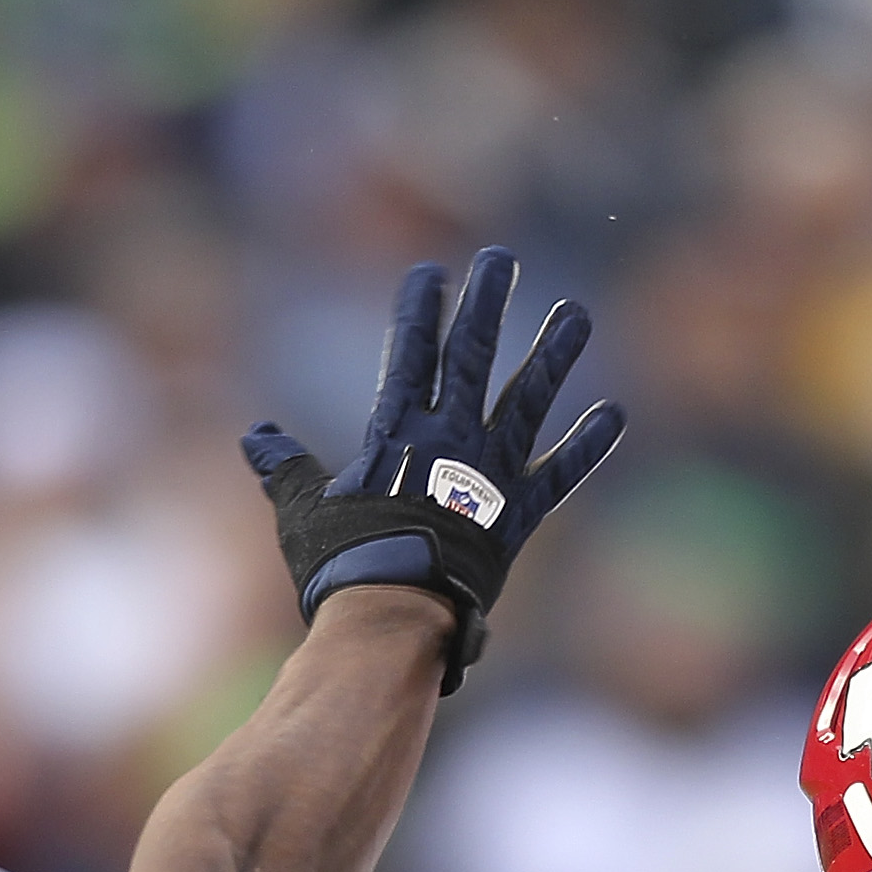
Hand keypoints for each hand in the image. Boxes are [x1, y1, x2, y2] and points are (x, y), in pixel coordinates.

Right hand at [243, 247, 624, 693]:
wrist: (395, 613)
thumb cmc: (343, 563)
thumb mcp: (302, 510)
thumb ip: (285, 468)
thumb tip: (257, 437)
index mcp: (396, 431)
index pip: (409, 352)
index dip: (420, 309)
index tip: (431, 272)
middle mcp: (450, 439)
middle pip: (472, 356)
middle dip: (486, 304)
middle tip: (501, 259)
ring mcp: (490, 474)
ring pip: (528, 400)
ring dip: (553, 356)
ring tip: (577, 314)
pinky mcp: (519, 515)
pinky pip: (560, 474)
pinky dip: (587, 446)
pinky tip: (614, 413)